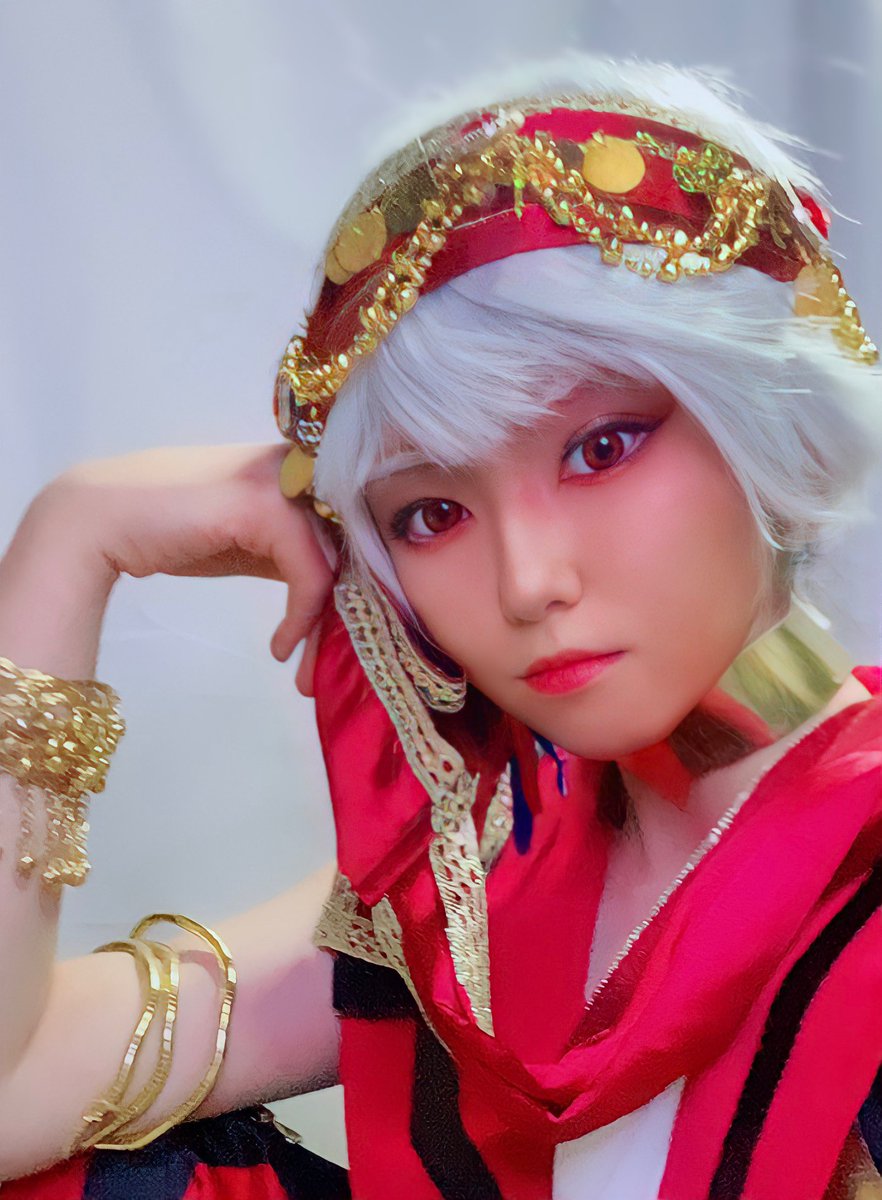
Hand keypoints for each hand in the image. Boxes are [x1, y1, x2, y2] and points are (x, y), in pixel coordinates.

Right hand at [35, 445, 335, 685]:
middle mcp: (299, 467)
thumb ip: (290, 553)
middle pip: (349, 547)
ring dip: (323, 628)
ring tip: (305, 673)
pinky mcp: (266, 507)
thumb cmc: (169, 531)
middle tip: (326, 670)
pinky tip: (279, 647)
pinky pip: (309, 571)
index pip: (349, 529)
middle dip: (343, 615)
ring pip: (334, 563)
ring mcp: (284, 482)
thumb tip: (334, 589)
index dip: (352, 587)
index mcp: (298, 468)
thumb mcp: (246, 543)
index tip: (335, 643)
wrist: (99, 520)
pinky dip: (301, 616)